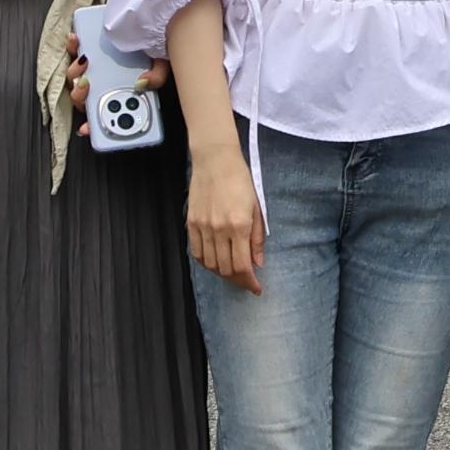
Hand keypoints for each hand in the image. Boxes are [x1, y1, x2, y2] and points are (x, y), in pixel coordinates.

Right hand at [187, 139, 265, 291]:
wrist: (215, 160)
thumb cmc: (240, 180)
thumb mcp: (257, 207)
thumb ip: (257, 238)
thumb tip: (258, 262)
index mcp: (240, 225)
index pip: (243, 266)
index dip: (250, 282)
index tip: (256, 288)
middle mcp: (220, 229)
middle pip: (226, 269)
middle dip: (238, 280)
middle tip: (246, 281)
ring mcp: (203, 227)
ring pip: (210, 264)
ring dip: (222, 273)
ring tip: (232, 272)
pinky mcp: (191, 223)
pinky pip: (196, 252)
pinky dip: (206, 262)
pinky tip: (215, 262)